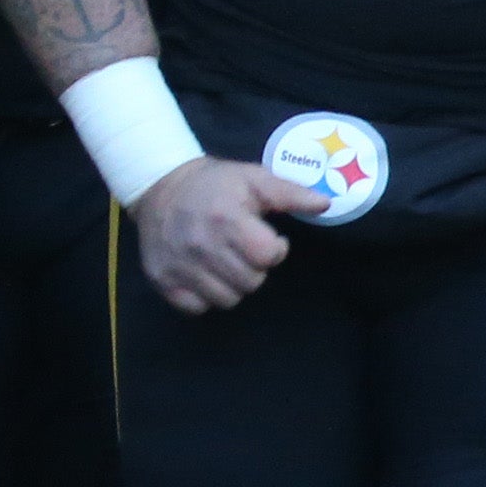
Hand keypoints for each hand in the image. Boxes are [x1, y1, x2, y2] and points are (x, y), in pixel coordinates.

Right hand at [132, 156, 318, 313]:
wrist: (160, 187)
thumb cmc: (215, 184)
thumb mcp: (254, 179)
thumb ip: (290, 193)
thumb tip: (325, 205)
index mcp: (226, 219)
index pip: (266, 256)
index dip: (274, 249)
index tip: (265, 238)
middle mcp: (200, 245)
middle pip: (251, 282)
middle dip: (254, 268)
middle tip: (242, 249)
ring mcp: (179, 266)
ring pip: (227, 299)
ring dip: (233, 284)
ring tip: (225, 261)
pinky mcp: (163, 280)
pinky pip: (198, 307)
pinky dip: (205, 296)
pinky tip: (205, 273)